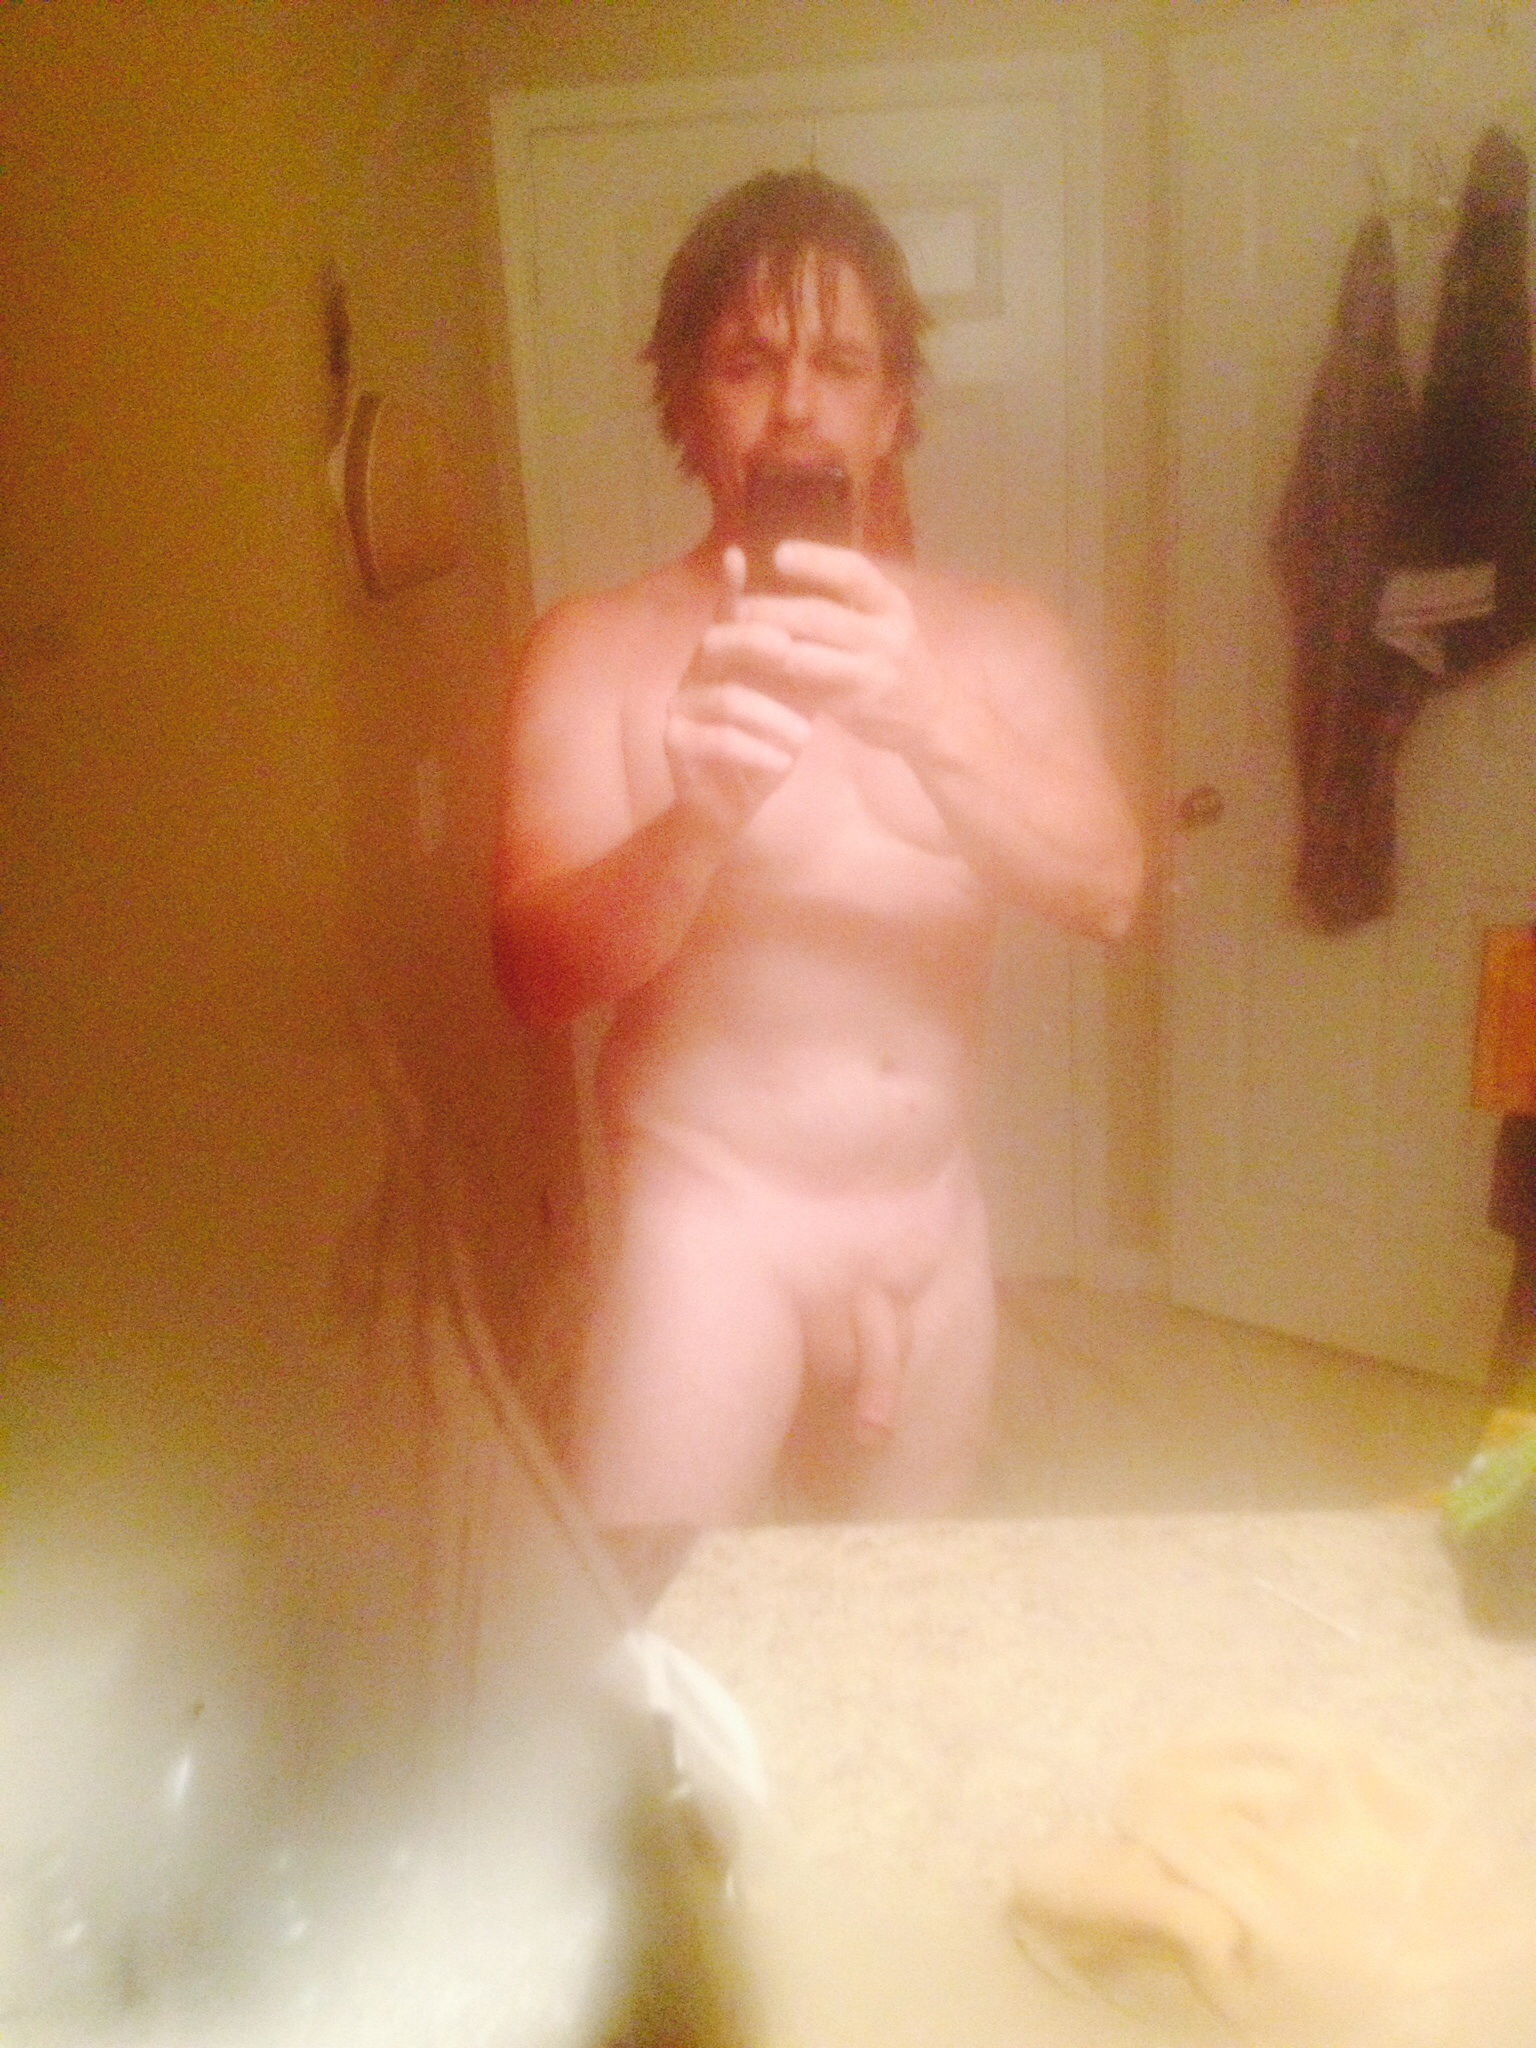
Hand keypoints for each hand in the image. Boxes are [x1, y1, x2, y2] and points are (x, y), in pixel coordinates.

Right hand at [665, 545, 813, 836]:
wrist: (726, 808)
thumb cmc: (761, 750)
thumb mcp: (788, 705)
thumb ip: (798, 669)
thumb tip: (831, 628)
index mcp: (723, 659)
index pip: (726, 616)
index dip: (728, 586)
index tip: (737, 554)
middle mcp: (695, 674)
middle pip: (718, 643)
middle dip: (756, 643)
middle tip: (789, 650)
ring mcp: (680, 708)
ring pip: (725, 697)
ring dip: (771, 716)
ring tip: (805, 738)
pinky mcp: (676, 743)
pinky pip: (716, 739)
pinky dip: (755, 749)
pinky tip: (783, 763)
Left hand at [730, 540, 949, 756]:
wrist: (932, 717)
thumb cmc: (893, 659)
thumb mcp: (882, 620)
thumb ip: (843, 600)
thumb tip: (782, 563)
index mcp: (890, 603)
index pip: (854, 572)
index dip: (815, 561)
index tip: (777, 555)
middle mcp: (887, 634)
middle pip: (822, 616)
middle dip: (775, 611)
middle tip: (737, 607)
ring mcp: (875, 672)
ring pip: (812, 657)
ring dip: (769, 648)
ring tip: (735, 640)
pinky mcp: (859, 706)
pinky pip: (812, 690)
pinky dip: (781, 680)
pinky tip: (754, 673)